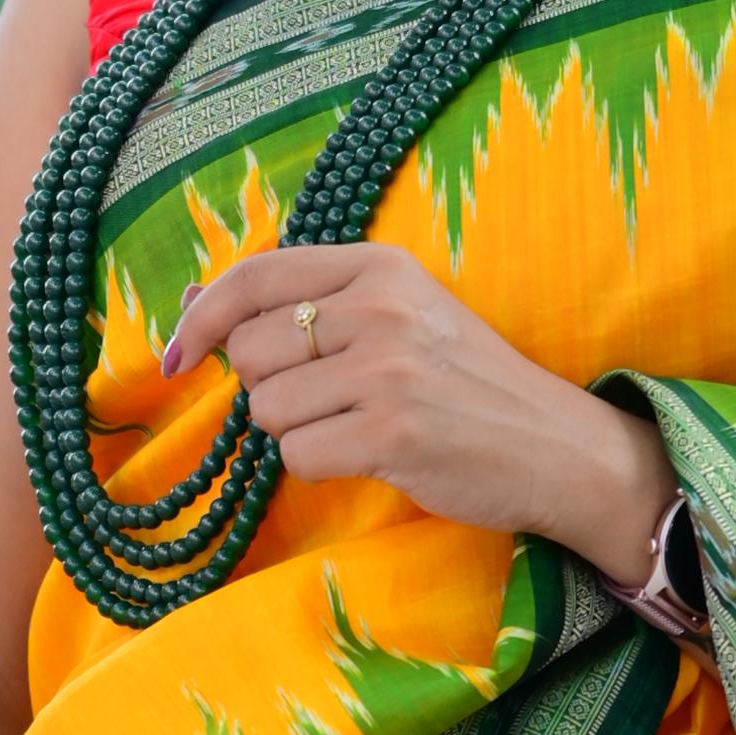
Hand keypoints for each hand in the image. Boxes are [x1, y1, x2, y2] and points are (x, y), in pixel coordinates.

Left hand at [166, 239, 673, 573]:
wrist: (556, 445)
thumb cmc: (468, 385)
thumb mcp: (399, 315)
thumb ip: (306, 303)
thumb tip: (194, 298)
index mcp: (380, 267)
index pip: (256, 276)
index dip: (201, 317)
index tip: (178, 355)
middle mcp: (380, 308)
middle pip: (252, 350)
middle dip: (269, 387)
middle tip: (326, 402)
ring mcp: (387, 370)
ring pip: (268, 409)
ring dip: (296, 432)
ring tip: (355, 429)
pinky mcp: (392, 431)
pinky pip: (299, 456)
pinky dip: (320, 467)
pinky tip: (368, 457)